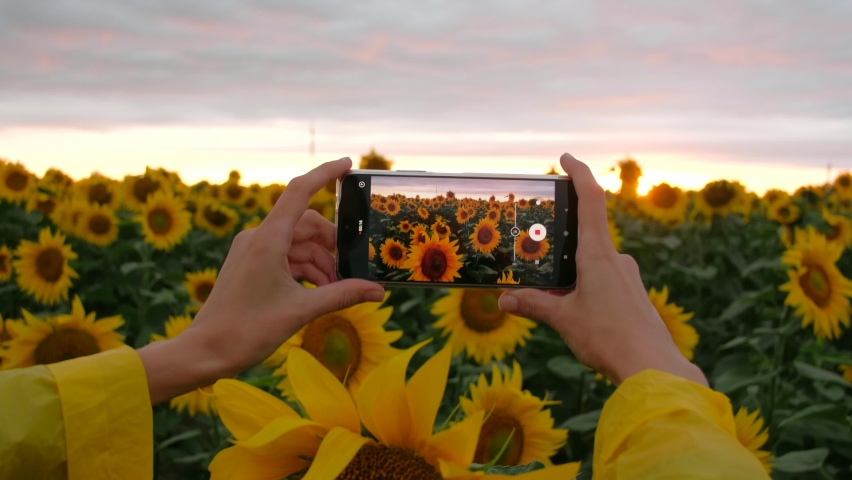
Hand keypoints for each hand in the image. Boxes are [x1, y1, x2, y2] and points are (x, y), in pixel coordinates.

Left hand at [138, 158, 384, 403]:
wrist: (204, 352)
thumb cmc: (246, 330)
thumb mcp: (300, 311)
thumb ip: (342, 295)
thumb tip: (377, 291)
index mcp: (267, 239)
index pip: (299, 192)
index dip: (325, 174)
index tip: (349, 164)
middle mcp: (258, 238)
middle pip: (306, 225)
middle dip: (332, 245)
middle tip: (353, 269)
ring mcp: (253, 251)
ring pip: (299, 244)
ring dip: (321, 263)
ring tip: (336, 291)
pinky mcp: (251, 266)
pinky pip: (287, 258)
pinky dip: (306, 270)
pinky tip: (320, 292)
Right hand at [498, 153, 707, 386]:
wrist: (653, 367)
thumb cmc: (607, 338)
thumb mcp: (563, 319)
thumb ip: (533, 305)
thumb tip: (503, 300)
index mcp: (598, 254)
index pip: (590, 200)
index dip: (579, 173)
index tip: (565, 158)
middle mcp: (617, 259)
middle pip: (586, 235)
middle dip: (561, 242)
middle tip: (537, 251)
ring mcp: (628, 277)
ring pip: (594, 262)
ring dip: (572, 271)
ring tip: (551, 294)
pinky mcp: (634, 295)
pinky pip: (604, 280)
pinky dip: (585, 286)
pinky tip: (575, 311)